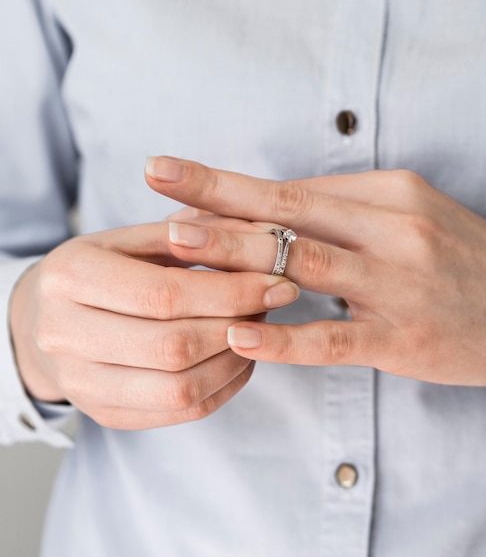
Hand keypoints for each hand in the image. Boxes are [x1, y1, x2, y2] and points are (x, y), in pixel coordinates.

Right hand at [9, 222, 298, 428]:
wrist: (47, 315)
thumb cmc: (105, 267)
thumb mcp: (139, 235)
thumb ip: (199, 231)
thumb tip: (268, 236)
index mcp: (70, 276)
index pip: (163, 294)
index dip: (230, 291)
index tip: (278, 283)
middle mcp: (63, 335)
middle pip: (173, 346)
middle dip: (238, 325)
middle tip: (274, 303)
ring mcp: (80, 383)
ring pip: (180, 388)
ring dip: (237, 359)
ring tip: (259, 328)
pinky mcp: (105, 413)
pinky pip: (180, 411)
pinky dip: (224, 385)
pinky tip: (241, 356)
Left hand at [146, 156, 485, 401]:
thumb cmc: (471, 261)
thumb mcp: (415, 217)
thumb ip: (350, 214)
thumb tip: (279, 213)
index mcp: (391, 193)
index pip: (295, 187)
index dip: (231, 185)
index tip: (176, 173)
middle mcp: (392, 229)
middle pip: (289, 211)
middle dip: (217, 198)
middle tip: (157, 182)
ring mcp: (398, 284)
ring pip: (304, 266)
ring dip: (236, 255)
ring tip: (178, 247)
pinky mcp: (405, 339)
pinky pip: (333, 337)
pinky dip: (283, 337)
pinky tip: (240, 337)